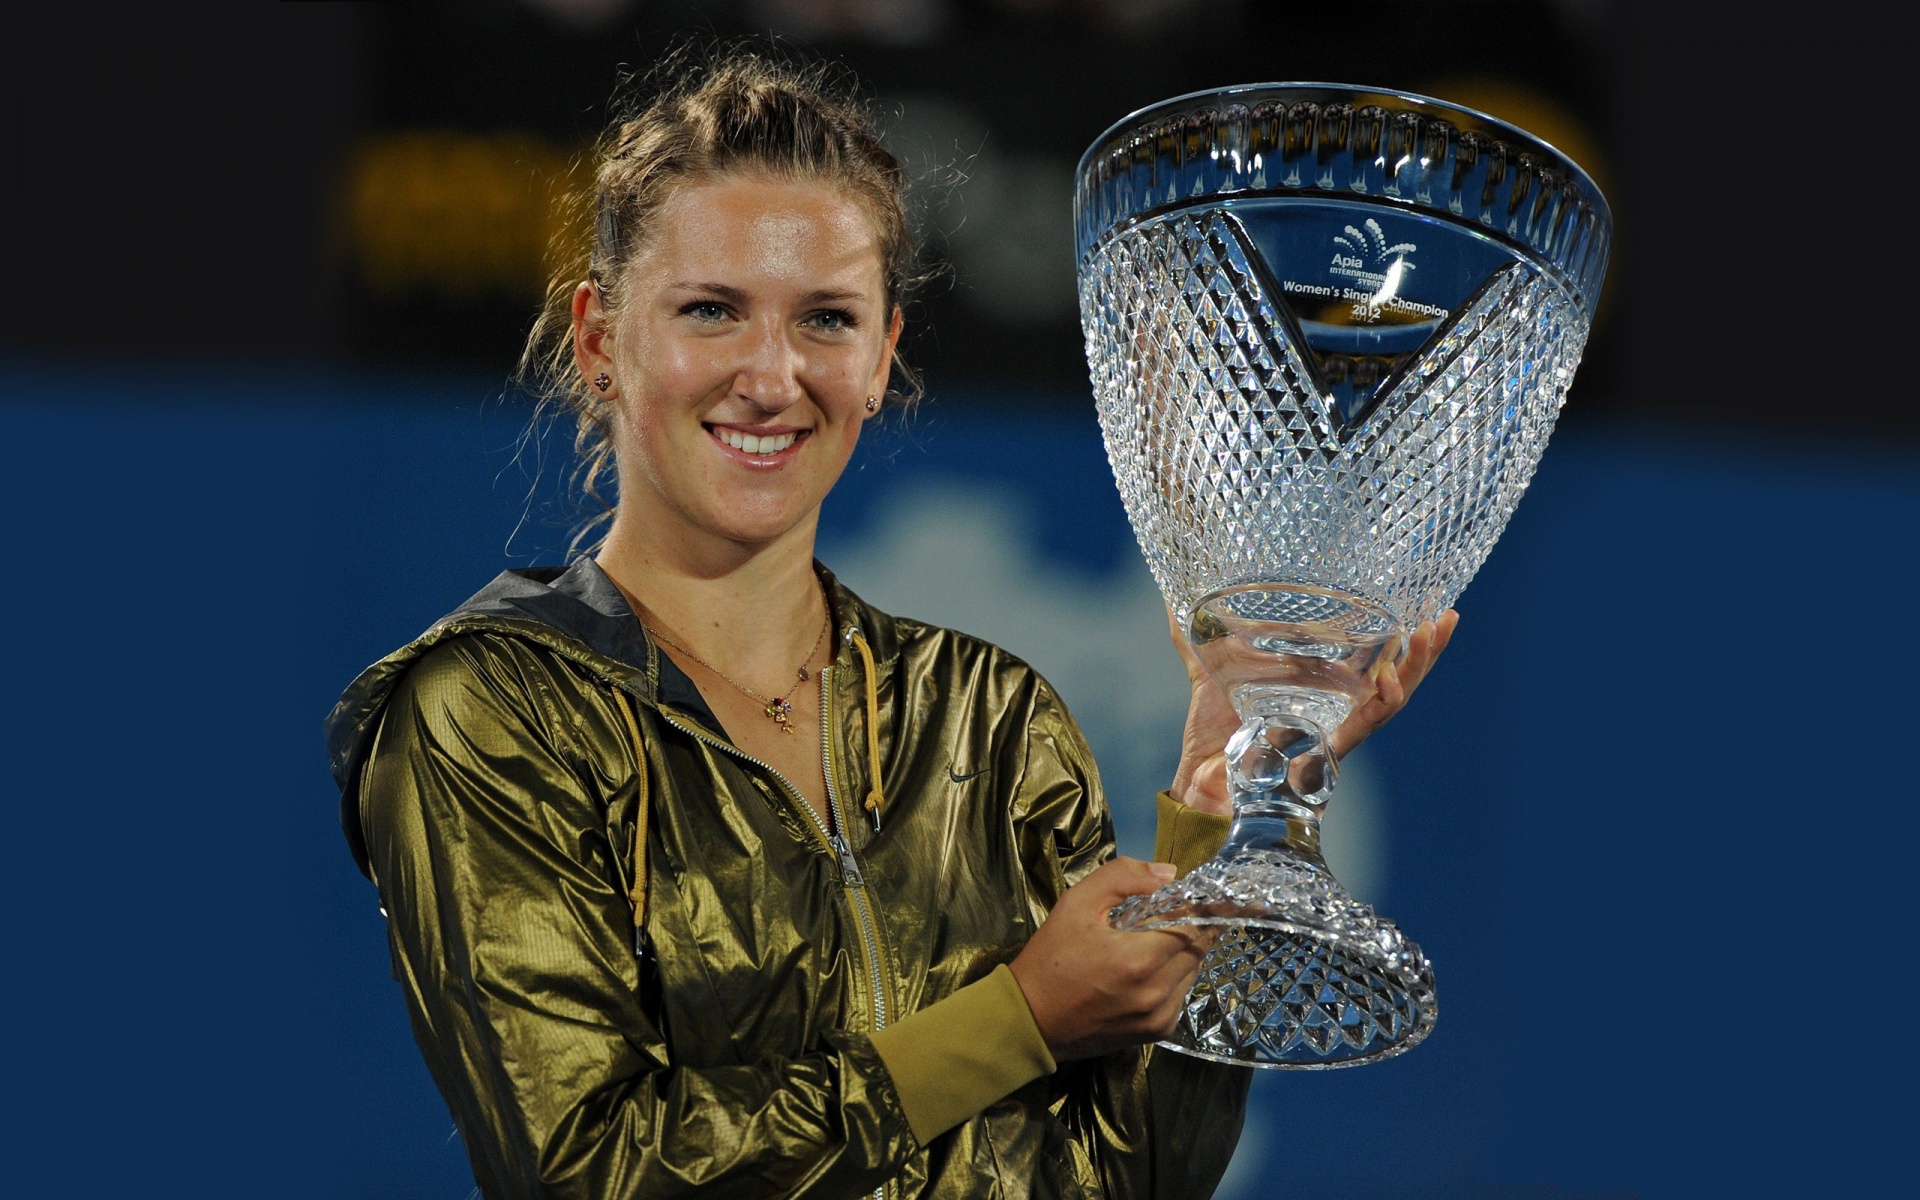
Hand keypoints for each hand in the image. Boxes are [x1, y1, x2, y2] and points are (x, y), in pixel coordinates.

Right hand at [1007, 858, 1212, 1061]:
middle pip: (1199, 949)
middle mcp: (1156, 992)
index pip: (1194, 925)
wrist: (1032, 1020)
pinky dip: (1175, 978)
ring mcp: (1159, 1016)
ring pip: (1193, 972)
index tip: (1194, 896)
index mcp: (1139, 959)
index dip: (1197, 907)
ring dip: (1185, 952)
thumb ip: (1122, 877)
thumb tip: (1168, 873)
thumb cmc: (1051, 959)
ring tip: (1157, 940)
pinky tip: (1149, 970)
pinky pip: (1181, 996)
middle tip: (1176, 913)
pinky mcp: (1156, 1032)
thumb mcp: (1076, 904)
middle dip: (1194, 926)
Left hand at [1167, 607, 1458, 814]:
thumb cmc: (1213, 734)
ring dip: (1415, 668)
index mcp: (1320, 688)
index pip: (1371, 656)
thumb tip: (1171, 599)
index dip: (1397, 633)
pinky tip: (1392, 680)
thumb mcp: (1208, 671)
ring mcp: (1337, 731)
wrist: (1200, 781)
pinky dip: (1380, 704)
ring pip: (1391, 699)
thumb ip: (1195, 638)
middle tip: (1448, 615)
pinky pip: (1363, 727)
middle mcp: (1337, 709)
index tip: (1422, 600)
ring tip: (1431, 633)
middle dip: (1425, 649)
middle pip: (1394, 675)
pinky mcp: (1327, 751)